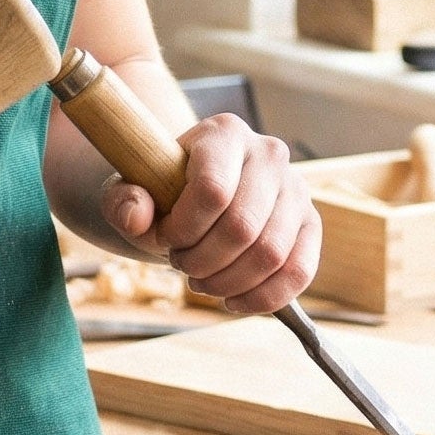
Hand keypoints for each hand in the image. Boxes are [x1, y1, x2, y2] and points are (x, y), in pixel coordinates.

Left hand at [100, 114, 319, 313]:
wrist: (194, 197)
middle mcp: (269, 154)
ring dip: (228, 282)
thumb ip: (122, 201)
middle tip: (182, 264)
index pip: (213, 190)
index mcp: (223, 134)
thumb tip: (136, 216)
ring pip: (271, 253)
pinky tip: (234, 300)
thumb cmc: (162, 192)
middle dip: (203, 260)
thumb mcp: (130, 191)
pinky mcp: (311, 224)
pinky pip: (299, 271)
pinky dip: (265, 298)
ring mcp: (296, 188)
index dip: (184, 228)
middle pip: (242, 226)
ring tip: (203, 280)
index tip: (164, 239)